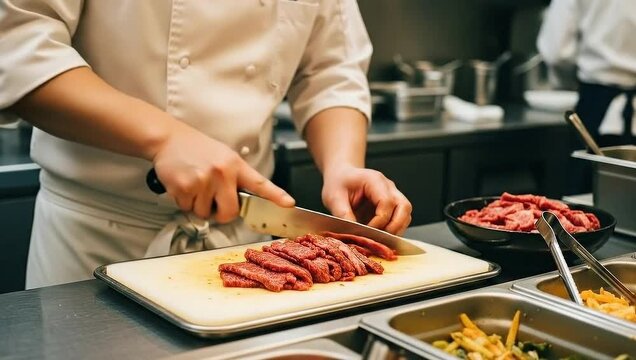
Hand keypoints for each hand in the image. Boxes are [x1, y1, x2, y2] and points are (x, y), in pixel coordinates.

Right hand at [152, 125, 293, 221]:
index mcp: (236, 165)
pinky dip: (184, 202)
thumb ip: (234, 179)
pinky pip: (187, 209)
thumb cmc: (198, 150)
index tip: (288, 204)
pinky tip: (183, 185)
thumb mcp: (224, 157)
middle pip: (229, 212)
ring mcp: (203, 180)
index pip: (259, 183)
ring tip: (195, 185)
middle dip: (221, 213)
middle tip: (212, 201)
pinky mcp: (184, 186)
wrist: (169, 139)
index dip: (276, 196)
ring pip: (205, 213)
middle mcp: (222, 172)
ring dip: (198, 206)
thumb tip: (236, 206)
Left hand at [321, 164, 411, 234]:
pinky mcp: (392, 205)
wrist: (341, 177)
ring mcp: (393, 195)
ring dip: (397, 229)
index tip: (367, 230)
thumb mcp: (334, 198)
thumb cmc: (338, 183)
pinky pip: (401, 218)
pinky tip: (381, 236)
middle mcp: (388, 186)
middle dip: (395, 226)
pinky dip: (394, 229)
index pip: (386, 202)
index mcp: (374, 180)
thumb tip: (354, 232)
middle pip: (404, 207)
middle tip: (380, 238)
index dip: (379, 220)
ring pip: (406, 214)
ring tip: (380, 239)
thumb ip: (343, 213)